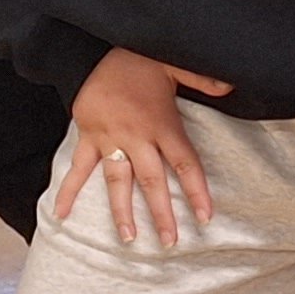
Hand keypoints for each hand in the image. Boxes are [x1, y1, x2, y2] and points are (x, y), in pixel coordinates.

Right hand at [60, 45, 233, 248]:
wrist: (92, 51)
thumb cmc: (138, 59)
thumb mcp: (174, 64)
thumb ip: (203, 78)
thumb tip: (232, 85)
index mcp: (162, 124)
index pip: (185, 163)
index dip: (196, 191)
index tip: (205, 217)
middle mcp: (137, 136)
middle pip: (152, 181)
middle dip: (162, 212)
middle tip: (170, 242)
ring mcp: (110, 139)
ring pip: (118, 181)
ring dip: (122, 211)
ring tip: (129, 238)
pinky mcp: (88, 137)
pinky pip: (78, 168)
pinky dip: (69, 192)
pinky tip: (62, 215)